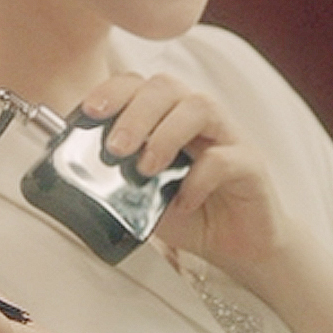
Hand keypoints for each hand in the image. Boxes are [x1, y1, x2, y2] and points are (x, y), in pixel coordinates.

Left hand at [82, 73, 289, 284]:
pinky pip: (224, 158)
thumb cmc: (193, 216)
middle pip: (167, 87)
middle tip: (115, 148)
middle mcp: (200, 120)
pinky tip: (183, 202)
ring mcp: (228, 138)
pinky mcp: (250, 166)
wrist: (240, 248)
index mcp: (170, 119)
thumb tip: (81, 177)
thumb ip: (120, 182)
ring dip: (166, 134)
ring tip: (146, 169)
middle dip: (135, 113)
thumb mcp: (144, 199)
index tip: (89, 112)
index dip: (113, 91)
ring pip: (200, 106)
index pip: (141, 85)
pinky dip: (198, 178)